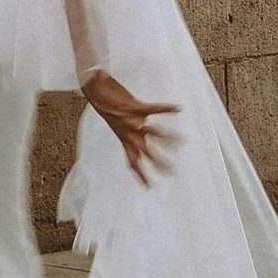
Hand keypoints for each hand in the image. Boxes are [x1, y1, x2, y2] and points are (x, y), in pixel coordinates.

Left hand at [81, 70, 180, 184]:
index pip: (133, 162)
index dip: (140, 176)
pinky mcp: (135, 106)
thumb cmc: (106, 105)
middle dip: (159, 164)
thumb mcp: (117, 123)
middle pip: (146, 154)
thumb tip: (140, 131)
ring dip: (169, 138)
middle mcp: (129, 133)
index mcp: (124, 139)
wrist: (94, 91)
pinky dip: (166, 108)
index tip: (149, 187)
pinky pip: (154, 108)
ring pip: (154, 132)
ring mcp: (133, 120)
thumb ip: (127, 131)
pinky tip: (178, 108)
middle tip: (172, 173)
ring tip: (182, 141)